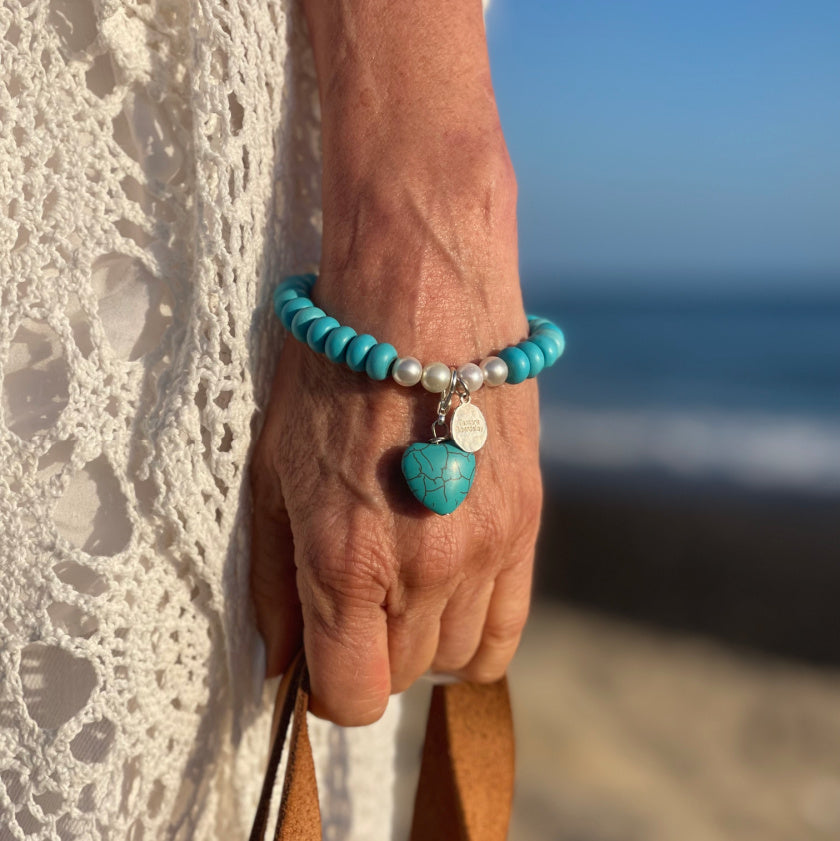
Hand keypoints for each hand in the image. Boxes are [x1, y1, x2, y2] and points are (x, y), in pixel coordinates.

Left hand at [249, 326, 541, 725]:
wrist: (420, 298)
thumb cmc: (329, 376)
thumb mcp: (273, 474)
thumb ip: (275, 581)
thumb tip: (280, 664)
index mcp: (348, 562)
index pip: (351, 696)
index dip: (325, 689)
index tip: (317, 653)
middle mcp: (425, 571)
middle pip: (402, 675)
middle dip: (369, 653)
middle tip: (353, 597)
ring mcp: (486, 550)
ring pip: (455, 655)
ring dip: (421, 637)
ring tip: (400, 579)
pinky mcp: (525, 524)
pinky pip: (508, 627)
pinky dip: (475, 630)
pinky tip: (450, 593)